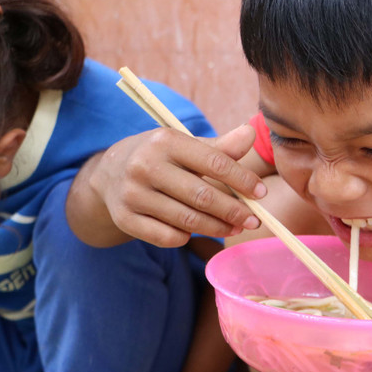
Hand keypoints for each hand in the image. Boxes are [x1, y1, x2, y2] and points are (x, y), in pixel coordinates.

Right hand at [72, 124, 265, 247]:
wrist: (109, 172)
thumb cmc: (161, 157)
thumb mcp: (187, 145)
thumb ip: (221, 146)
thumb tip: (251, 134)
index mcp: (165, 141)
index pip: (214, 162)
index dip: (242, 180)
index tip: (262, 193)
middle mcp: (145, 166)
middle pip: (202, 196)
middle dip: (234, 211)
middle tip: (254, 221)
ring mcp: (132, 194)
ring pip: (186, 220)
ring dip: (217, 227)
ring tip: (235, 227)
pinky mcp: (124, 219)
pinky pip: (167, 237)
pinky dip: (187, 236)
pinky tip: (197, 230)